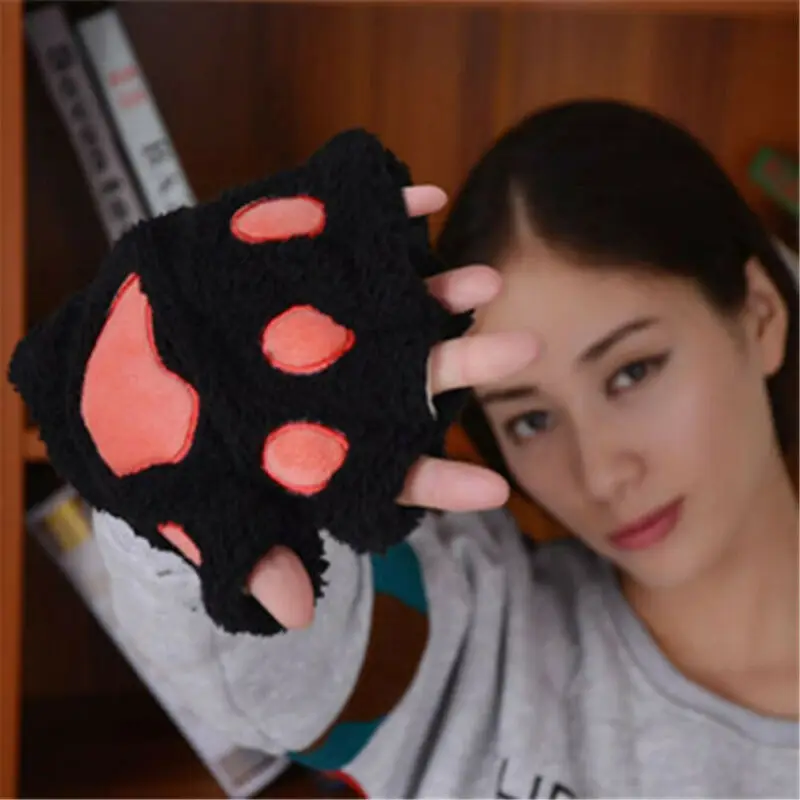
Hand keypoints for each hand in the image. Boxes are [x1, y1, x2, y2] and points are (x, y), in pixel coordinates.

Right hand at [174, 186, 538, 628]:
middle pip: (409, 378)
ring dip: (438, 291)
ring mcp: (316, 321)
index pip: (389, 470)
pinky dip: (381, 218)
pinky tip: (418, 200)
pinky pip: (344, 241)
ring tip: (483, 277)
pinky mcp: (289, 270)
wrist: (99, 370)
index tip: (493, 490)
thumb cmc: (150, 444)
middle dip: (465, 364)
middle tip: (524, 352)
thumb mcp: (189, 505)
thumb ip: (244, 551)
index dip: (438, 481)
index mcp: (318, 442)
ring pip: (390, 308)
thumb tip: (297, 614)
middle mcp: (331, 381)